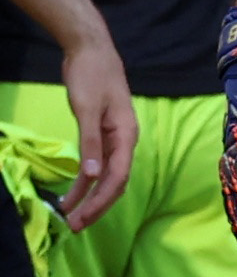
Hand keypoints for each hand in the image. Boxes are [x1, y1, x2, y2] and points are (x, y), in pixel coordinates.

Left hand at [57, 32, 134, 229]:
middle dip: (96, 205)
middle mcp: (124, 139)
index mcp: (126, 134)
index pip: (118, 176)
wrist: (91, 50)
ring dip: (90, 195)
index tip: (80, 218)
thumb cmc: (92, 76)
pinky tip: (74, 189)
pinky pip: (98, 163)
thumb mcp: (88, 109)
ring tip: (70, 214)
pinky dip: (86, 179)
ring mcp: (114, 136)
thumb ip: (91, 142)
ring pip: (106, 174)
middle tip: (74, 226)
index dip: (100, 200)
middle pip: (115, 180)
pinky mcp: (102, 132)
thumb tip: (91, 176)